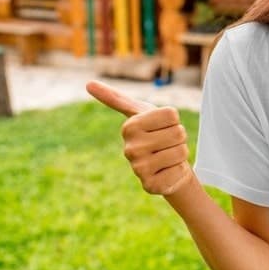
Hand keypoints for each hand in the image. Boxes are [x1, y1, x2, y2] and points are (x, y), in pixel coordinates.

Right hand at [87, 80, 192, 195]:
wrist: (166, 164)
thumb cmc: (156, 133)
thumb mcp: (140, 111)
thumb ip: (117, 98)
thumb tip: (88, 83)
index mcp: (130, 126)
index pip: (172, 115)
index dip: (174, 120)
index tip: (163, 126)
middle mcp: (130, 149)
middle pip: (178, 133)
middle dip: (179, 138)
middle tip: (167, 143)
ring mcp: (139, 169)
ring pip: (180, 151)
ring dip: (180, 153)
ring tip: (167, 156)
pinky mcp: (150, 186)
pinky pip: (179, 171)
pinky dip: (179, 170)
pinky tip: (167, 172)